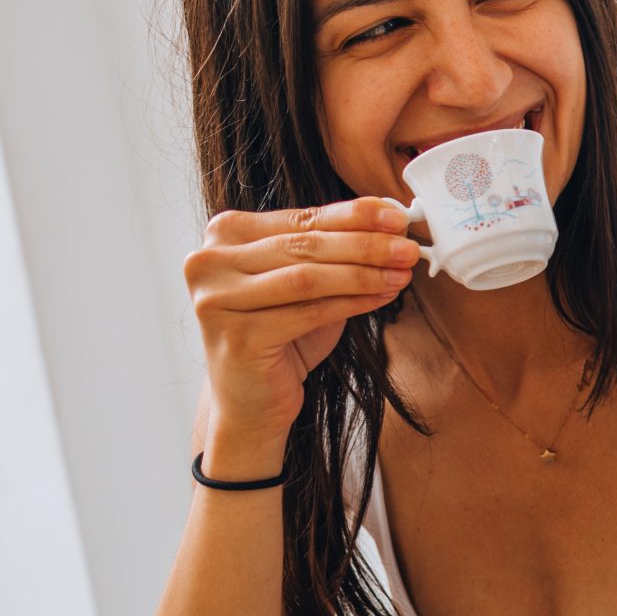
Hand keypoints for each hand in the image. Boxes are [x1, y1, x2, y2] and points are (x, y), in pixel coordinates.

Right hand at [184, 197, 420, 447]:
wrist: (252, 400)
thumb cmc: (282, 333)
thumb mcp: (306, 280)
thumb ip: (333, 246)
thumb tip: (389, 216)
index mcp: (223, 234)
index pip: (301, 217)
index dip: (354, 215)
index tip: (397, 216)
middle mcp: (209, 263)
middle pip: (305, 245)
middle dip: (365, 244)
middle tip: (408, 246)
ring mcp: (217, 301)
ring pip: (307, 277)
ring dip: (364, 273)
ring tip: (402, 272)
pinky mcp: (237, 337)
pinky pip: (309, 313)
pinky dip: (352, 303)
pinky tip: (383, 296)